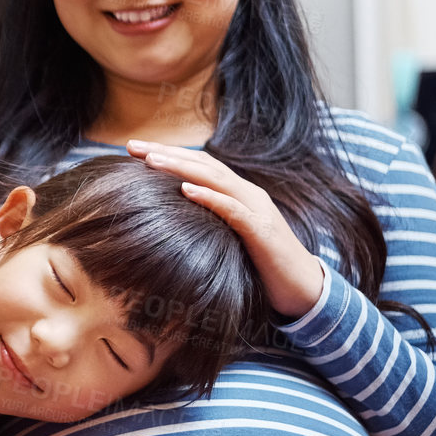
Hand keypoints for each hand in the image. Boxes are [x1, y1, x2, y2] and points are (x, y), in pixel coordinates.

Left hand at [125, 140, 326, 318]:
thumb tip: (171, 218)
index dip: (168, 154)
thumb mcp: (228, 239)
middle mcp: (248, 194)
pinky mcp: (262, 232)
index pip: (199, 165)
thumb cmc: (262, 267)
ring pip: (216, 179)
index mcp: (238, 194)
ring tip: (150, 160)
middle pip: (203, 164)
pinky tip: (186, 191)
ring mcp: (257, 210)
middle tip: (131, 146)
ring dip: (181, 168)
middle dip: (166, 152)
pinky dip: (210, 198)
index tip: (132, 150)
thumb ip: (207, 223)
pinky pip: (234, 210)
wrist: (304, 289)